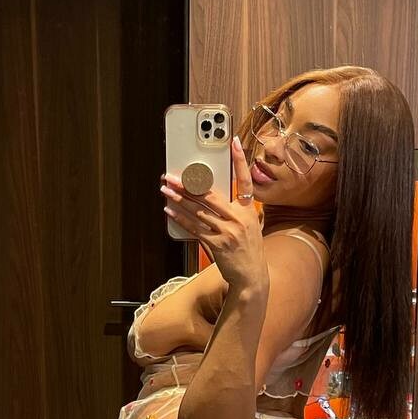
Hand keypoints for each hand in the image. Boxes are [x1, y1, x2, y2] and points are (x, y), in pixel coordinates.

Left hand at [160, 137, 269, 293]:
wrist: (252, 276)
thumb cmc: (249, 250)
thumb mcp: (250, 226)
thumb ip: (237, 210)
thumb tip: (213, 195)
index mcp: (248, 210)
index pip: (244, 180)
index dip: (240, 161)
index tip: (235, 143)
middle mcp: (238, 218)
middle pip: (209, 195)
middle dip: (187, 184)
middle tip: (172, 176)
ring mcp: (227, 232)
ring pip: (198, 210)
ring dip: (178, 199)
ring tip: (165, 190)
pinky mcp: (216, 244)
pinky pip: (194, 228)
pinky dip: (180, 218)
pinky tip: (170, 211)